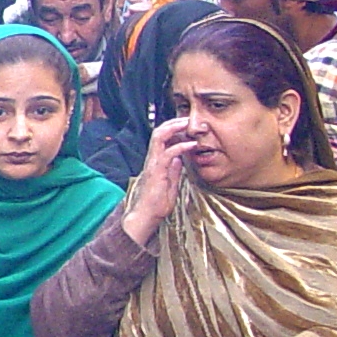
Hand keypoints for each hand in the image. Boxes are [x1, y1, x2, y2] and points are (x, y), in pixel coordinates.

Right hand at [121, 118, 196, 246]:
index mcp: (155, 162)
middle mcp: (152, 160)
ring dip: (174, 127)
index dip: (173, 129)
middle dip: (173, 122)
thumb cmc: (156, 204)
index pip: (161, 138)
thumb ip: (174, 171)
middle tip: (187, 119)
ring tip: (187, 124)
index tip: (186, 126)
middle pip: (158, 132)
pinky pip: (168, 153)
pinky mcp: (156, 171)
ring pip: (159, 137)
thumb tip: (180, 160)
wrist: (145, 217)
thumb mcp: (170, 185)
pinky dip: (181, 146)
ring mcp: (153, 164)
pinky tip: (191, 145)